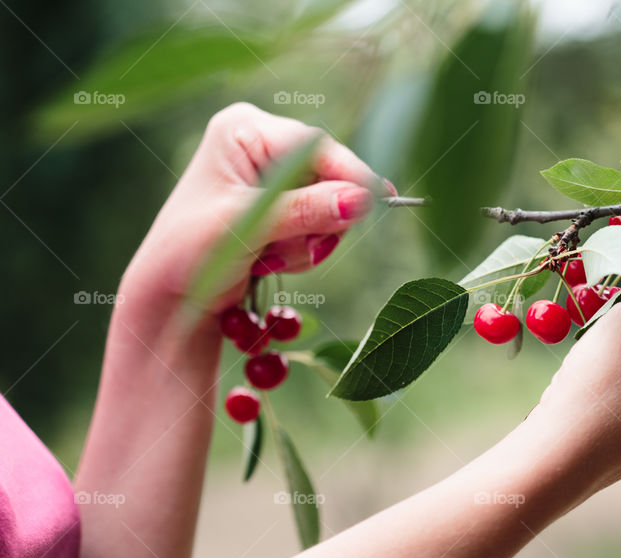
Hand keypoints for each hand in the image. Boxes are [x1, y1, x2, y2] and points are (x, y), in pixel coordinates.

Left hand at [121, 102, 393, 314]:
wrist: (168, 296)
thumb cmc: (190, 253)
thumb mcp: (247, 226)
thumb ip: (304, 211)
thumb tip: (360, 200)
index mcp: (243, 129)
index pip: (315, 146)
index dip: (350, 174)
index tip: (381, 199)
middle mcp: (260, 145)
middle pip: (329, 176)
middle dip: (316, 219)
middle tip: (283, 247)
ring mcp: (272, 177)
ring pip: (329, 207)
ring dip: (307, 241)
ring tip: (266, 256)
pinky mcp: (280, 208)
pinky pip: (319, 226)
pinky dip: (302, 250)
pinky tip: (268, 259)